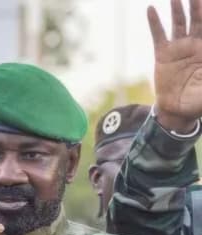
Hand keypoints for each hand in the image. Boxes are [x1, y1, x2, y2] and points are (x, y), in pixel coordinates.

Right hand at [149, 0, 201, 131]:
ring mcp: (178, 48)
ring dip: (178, 9)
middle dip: (197, 6)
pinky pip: (158, 34)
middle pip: (197, 20)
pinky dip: (155, 22)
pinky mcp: (162, 54)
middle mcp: (194, 45)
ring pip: (179, 23)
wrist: (177, 110)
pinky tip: (151, 9)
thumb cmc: (199, 100)